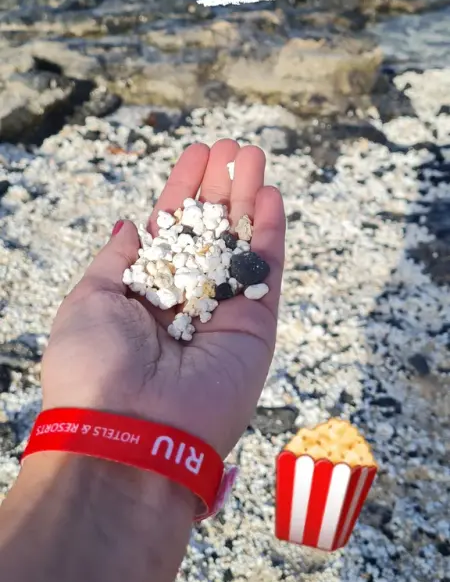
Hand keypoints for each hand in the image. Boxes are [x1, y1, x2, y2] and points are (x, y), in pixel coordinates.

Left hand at [41, 140, 284, 457]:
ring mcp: (222, 312)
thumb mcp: (88, 300)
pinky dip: (271, 234)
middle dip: (220, 187)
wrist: (128, 434)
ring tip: (252, 155)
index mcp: (144, 293)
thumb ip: (117, 261)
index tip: (196, 154)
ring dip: (249, 198)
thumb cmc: (92, 368)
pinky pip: (267, 272)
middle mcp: (185, 300)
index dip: (183, 190)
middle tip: (232, 146)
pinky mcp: (255, 327)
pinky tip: (270, 195)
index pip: (170, 230)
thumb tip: (130, 226)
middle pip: (209, 231)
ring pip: (241, 244)